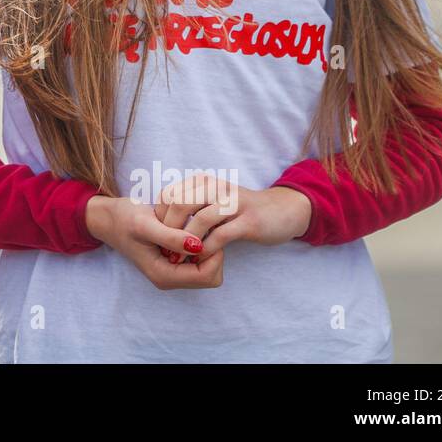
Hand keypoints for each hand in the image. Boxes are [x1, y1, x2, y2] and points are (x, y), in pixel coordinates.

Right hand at [85, 195, 223, 289]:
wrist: (108, 218)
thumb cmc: (124, 219)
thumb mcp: (146, 223)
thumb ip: (171, 237)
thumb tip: (198, 246)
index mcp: (163, 275)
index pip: (207, 275)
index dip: (213, 253)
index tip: (204, 229)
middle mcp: (169, 279)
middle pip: (211, 275)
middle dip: (212, 252)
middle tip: (200, 228)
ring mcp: (171, 272)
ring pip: (208, 268)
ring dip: (207, 248)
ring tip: (194, 226)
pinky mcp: (173, 263)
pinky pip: (200, 260)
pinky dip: (201, 245)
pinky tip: (190, 229)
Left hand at [153, 175, 311, 263]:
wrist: (283, 211)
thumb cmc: (240, 211)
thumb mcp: (212, 203)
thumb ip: (191, 208)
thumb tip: (161, 226)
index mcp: (204, 182)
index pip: (169, 194)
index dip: (160, 218)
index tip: (158, 238)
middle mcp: (217, 187)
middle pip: (180, 203)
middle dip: (169, 230)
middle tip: (166, 251)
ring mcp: (234, 203)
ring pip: (200, 220)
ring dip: (186, 243)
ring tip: (179, 259)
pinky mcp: (250, 221)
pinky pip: (221, 235)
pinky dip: (206, 249)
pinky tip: (200, 259)